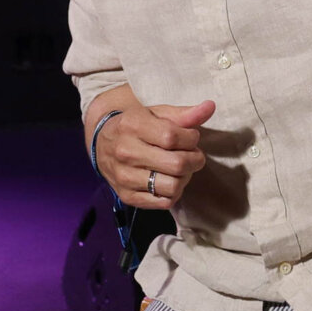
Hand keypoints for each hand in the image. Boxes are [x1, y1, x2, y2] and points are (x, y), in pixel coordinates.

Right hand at [97, 99, 215, 210]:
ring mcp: (124, 177)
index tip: (192, 137)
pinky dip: (173, 193)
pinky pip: (163, 203)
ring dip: (184, 178)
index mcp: (132, 125)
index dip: (191, 139)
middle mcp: (125, 152)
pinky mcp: (126, 196)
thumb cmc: (135, 125)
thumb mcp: (156, 113)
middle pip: (177, 164)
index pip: (173, 137)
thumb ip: (183, 114)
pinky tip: (169, 180)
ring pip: (172, 186)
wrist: (101, 142)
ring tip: (180, 169)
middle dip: (194, 160)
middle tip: (192, 155)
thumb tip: (210, 107)